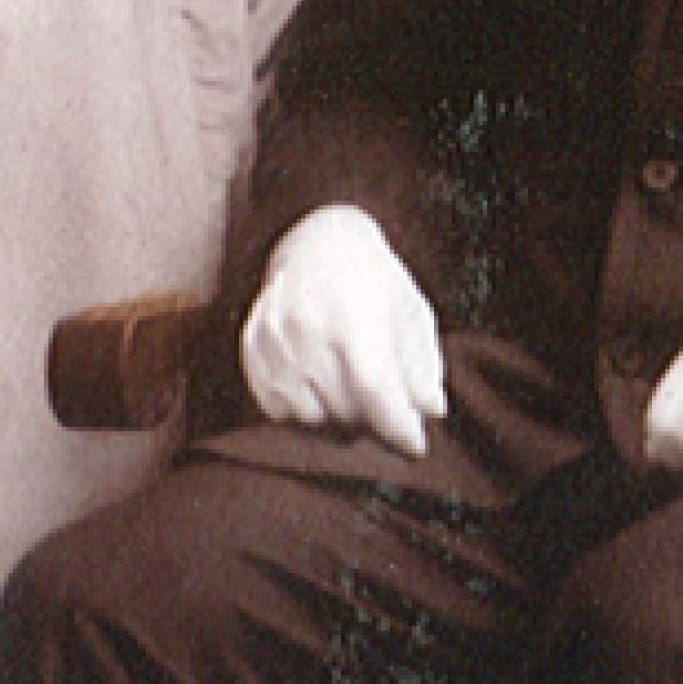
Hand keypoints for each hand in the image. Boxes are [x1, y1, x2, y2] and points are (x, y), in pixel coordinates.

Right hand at [240, 205, 447, 459]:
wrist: (319, 239)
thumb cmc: (373, 278)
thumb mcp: (410, 309)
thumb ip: (422, 362)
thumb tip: (431, 411)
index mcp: (351, 314)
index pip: (375, 389)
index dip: (397, 426)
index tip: (416, 444)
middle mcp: (306, 328)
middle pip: (344, 410)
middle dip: (372, 418)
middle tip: (383, 402)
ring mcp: (273, 340)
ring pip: (310, 417)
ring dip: (336, 415)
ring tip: (350, 386)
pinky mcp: (251, 349)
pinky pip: (278, 409)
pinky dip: (302, 406)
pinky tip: (319, 380)